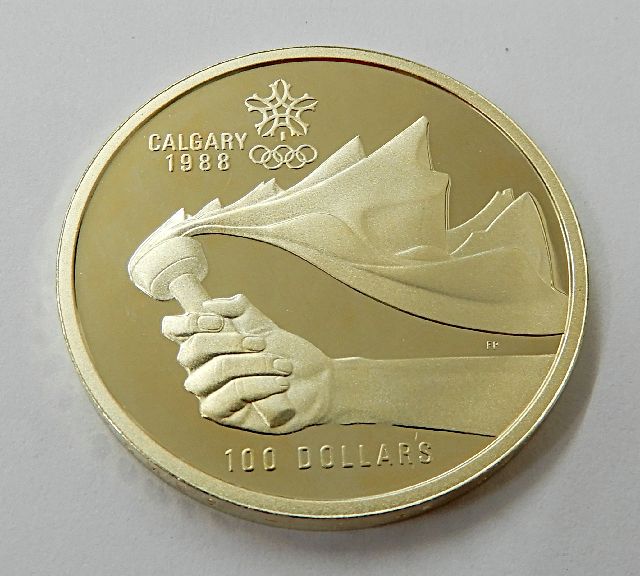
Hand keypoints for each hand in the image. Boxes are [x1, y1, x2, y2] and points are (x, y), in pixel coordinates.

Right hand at [162, 294, 333, 433]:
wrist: (315, 382)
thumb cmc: (286, 354)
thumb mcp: (262, 325)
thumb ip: (238, 309)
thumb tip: (210, 306)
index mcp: (204, 345)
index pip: (173, 329)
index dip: (188, 322)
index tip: (218, 322)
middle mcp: (200, 369)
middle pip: (192, 349)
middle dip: (230, 341)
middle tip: (262, 344)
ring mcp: (209, 393)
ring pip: (218, 370)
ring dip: (254, 363)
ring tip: (281, 366)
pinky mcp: (223, 415)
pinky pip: (233, 393)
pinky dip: (260, 384)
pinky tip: (280, 383)